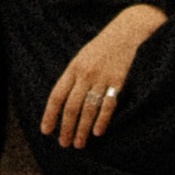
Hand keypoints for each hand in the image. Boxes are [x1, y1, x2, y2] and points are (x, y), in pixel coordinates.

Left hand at [43, 3, 165, 149]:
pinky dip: (102, 120)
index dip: (50, 114)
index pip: (57, 95)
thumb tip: (62, 103)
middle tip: (64, 144)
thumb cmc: (104, 47)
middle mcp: (86, 73)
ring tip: (78, 144)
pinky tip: (97, 132)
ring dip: (82, 129)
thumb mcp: (83, 57)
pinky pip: (108, 104)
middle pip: (72, 106)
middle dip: (66, 127)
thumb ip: (73, 77)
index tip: (46, 131)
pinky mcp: (119, 81)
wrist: (128, 31)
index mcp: (74, 67)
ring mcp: (102, 77)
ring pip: (88, 108)